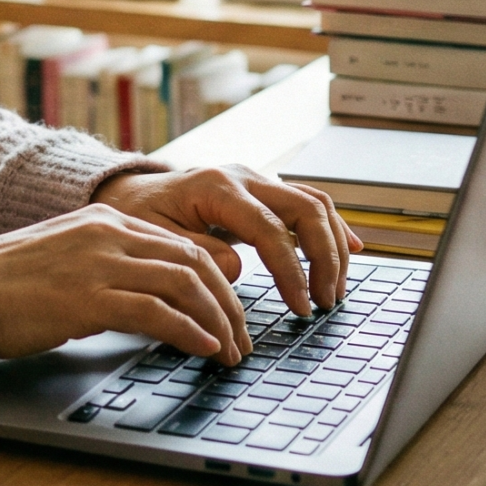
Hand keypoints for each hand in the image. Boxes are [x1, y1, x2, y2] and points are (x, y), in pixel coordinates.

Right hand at [0, 204, 251, 365]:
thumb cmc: (8, 285)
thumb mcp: (68, 260)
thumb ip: (110, 268)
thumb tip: (154, 302)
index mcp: (105, 220)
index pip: (183, 245)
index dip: (217, 281)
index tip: (230, 314)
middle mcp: (108, 234)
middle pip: (195, 262)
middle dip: (228, 305)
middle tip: (242, 339)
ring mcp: (98, 263)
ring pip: (185, 284)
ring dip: (217, 322)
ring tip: (230, 351)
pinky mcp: (87, 298)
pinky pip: (156, 312)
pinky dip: (188, 332)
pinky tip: (203, 350)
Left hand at [91, 165, 362, 317]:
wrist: (132, 193)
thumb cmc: (139, 217)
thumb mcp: (154, 239)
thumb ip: (196, 253)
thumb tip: (237, 269)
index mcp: (217, 188)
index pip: (271, 230)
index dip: (292, 271)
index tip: (301, 307)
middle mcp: (244, 177)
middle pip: (306, 209)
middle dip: (325, 257)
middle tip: (326, 300)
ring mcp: (257, 181)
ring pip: (315, 203)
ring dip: (333, 246)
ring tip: (335, 288)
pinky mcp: (264, 192)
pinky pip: (309, 203)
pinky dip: (333, 227)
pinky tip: (352, 250)